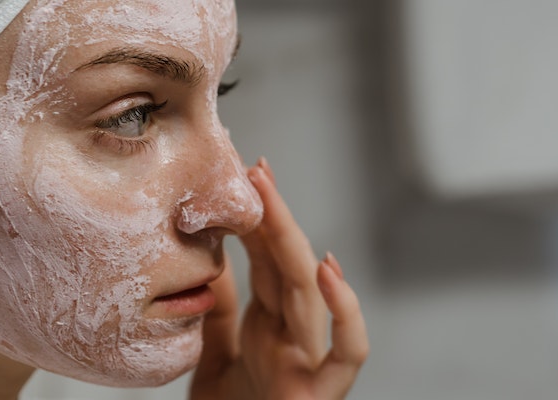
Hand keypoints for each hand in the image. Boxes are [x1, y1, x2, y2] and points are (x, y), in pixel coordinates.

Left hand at [190, 157, 367, 399]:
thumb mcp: (213, 353)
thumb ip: (219, 311)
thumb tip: (210, 259)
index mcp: (268, 323)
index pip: (266, 259)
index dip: (259, 218)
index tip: (247, 175)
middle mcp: (292, 335)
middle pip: (286, 266)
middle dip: (274, 217)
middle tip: (256, 171)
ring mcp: (308, 361)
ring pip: (309, 295)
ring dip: (292, 244)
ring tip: (271, 199)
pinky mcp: (319, 393)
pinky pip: (347, 355)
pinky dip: (345, 314)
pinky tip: (327, 271)